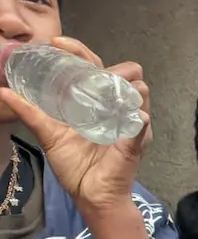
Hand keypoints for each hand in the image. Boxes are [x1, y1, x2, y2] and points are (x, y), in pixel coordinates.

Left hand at [0, 37, 149, 216]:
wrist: (91, 196)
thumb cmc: (76, 167)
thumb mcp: (49, 135)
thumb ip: (31, 113)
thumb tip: (4, 92)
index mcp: (96, 103)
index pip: (93, 67)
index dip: (78, 51)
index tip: (58, 43)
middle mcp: (115, 108)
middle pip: (118, 72)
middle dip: (102, 60)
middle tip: (75, 57)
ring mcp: (129, 123)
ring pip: (138, 93)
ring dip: (128, 83)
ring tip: (110, 80)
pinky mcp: (136, 142)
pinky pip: (142, 126)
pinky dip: (140, 120)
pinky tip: (135, 115)